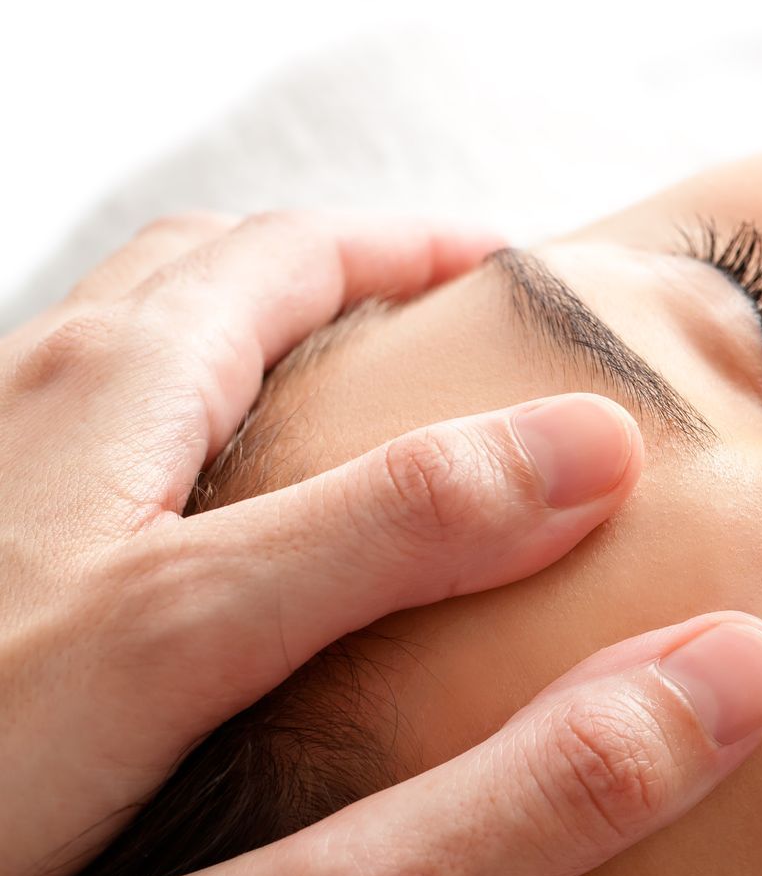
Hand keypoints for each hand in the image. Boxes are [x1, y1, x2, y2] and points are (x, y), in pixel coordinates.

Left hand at [0, 210, 641, 875]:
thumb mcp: (194, 623)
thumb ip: (393, 528)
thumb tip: (590, 445)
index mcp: (115, 377)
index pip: (297, 253)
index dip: (424, 251)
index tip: (532, 285)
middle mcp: (51, 399)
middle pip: (222, 286)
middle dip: (350, 283)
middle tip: (462, 341)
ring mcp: (15, 481)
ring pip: (164, 369)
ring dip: (276, 364)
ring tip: (374, 435)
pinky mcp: (1, 572)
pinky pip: (128, 465)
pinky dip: (222, 461)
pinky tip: (252, 560)